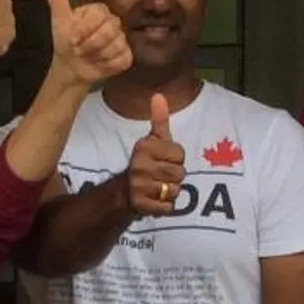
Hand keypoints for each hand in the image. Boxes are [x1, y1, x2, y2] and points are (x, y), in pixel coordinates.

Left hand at [42, 0, 130, 88]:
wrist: (70, 67)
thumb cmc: (67, 42)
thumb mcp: (60, 21)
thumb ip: (57, 0)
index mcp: (98, 11)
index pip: (99, 15)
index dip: (85, 29)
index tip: (73, 39)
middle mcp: (113, 22)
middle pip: (110, 30)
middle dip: (90, 44)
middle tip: (79, 49)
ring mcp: (121, 39)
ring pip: (116, 46)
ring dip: (97, 56)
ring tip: (88, 57)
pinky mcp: (125, 56)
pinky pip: (121, 60)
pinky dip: (107, 65)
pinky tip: (99, 64)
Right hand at [124, 91, 185, 215]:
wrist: (124, 191)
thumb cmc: (146, 162)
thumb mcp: (152, 140)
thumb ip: (159, 120)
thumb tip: (158, 95)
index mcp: (144, 147)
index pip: (180, 154)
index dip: (177, 159)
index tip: (164, 160)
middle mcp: (140, 165)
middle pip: (180, 173)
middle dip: (175, 177)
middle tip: (162, 176)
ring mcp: (139, 186)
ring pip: (175, 190)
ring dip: (170, 192)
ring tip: (159, 187)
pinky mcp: (140, 205)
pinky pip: (167, 207)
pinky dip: (165, 206)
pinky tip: (156, 200)